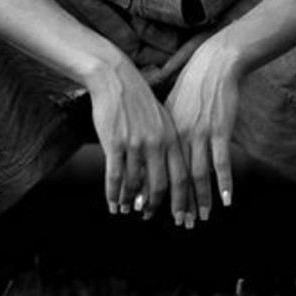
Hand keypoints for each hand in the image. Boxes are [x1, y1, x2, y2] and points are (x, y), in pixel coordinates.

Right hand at [85, 53, 188, 220]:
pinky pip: (115, 176)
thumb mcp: (160, 120)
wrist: (115, 78)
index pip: (181, 177)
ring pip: (135, 184)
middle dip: (156, 206)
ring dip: (131, 201)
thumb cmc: (138, 100)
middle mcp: (156, 143)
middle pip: (160, 185)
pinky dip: (113, 194)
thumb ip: (166, 144)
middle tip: (149, 218)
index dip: (182, 200)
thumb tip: (168, 170)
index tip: (181, 217)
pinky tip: (113, 204)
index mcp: (171, 138)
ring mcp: (135, 144)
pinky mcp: (115, 142)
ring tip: (127, 211)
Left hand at [163, 35, 242, 226]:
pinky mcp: (218, 130)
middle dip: (178, 203)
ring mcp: (199, 134)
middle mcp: (180, 136)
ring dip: (201, 199)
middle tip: (180, 224)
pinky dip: (224, 183)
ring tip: (202, 218)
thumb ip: (166, 130)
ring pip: (198, 174)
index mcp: (166, 133)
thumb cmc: (194, 86)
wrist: (214, 65)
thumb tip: (159, 150)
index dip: (154, 192)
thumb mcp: (171, 107)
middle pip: (177, 177)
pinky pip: (221, 162)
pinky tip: (226, 200)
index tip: (149, 212)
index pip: (157, 169)